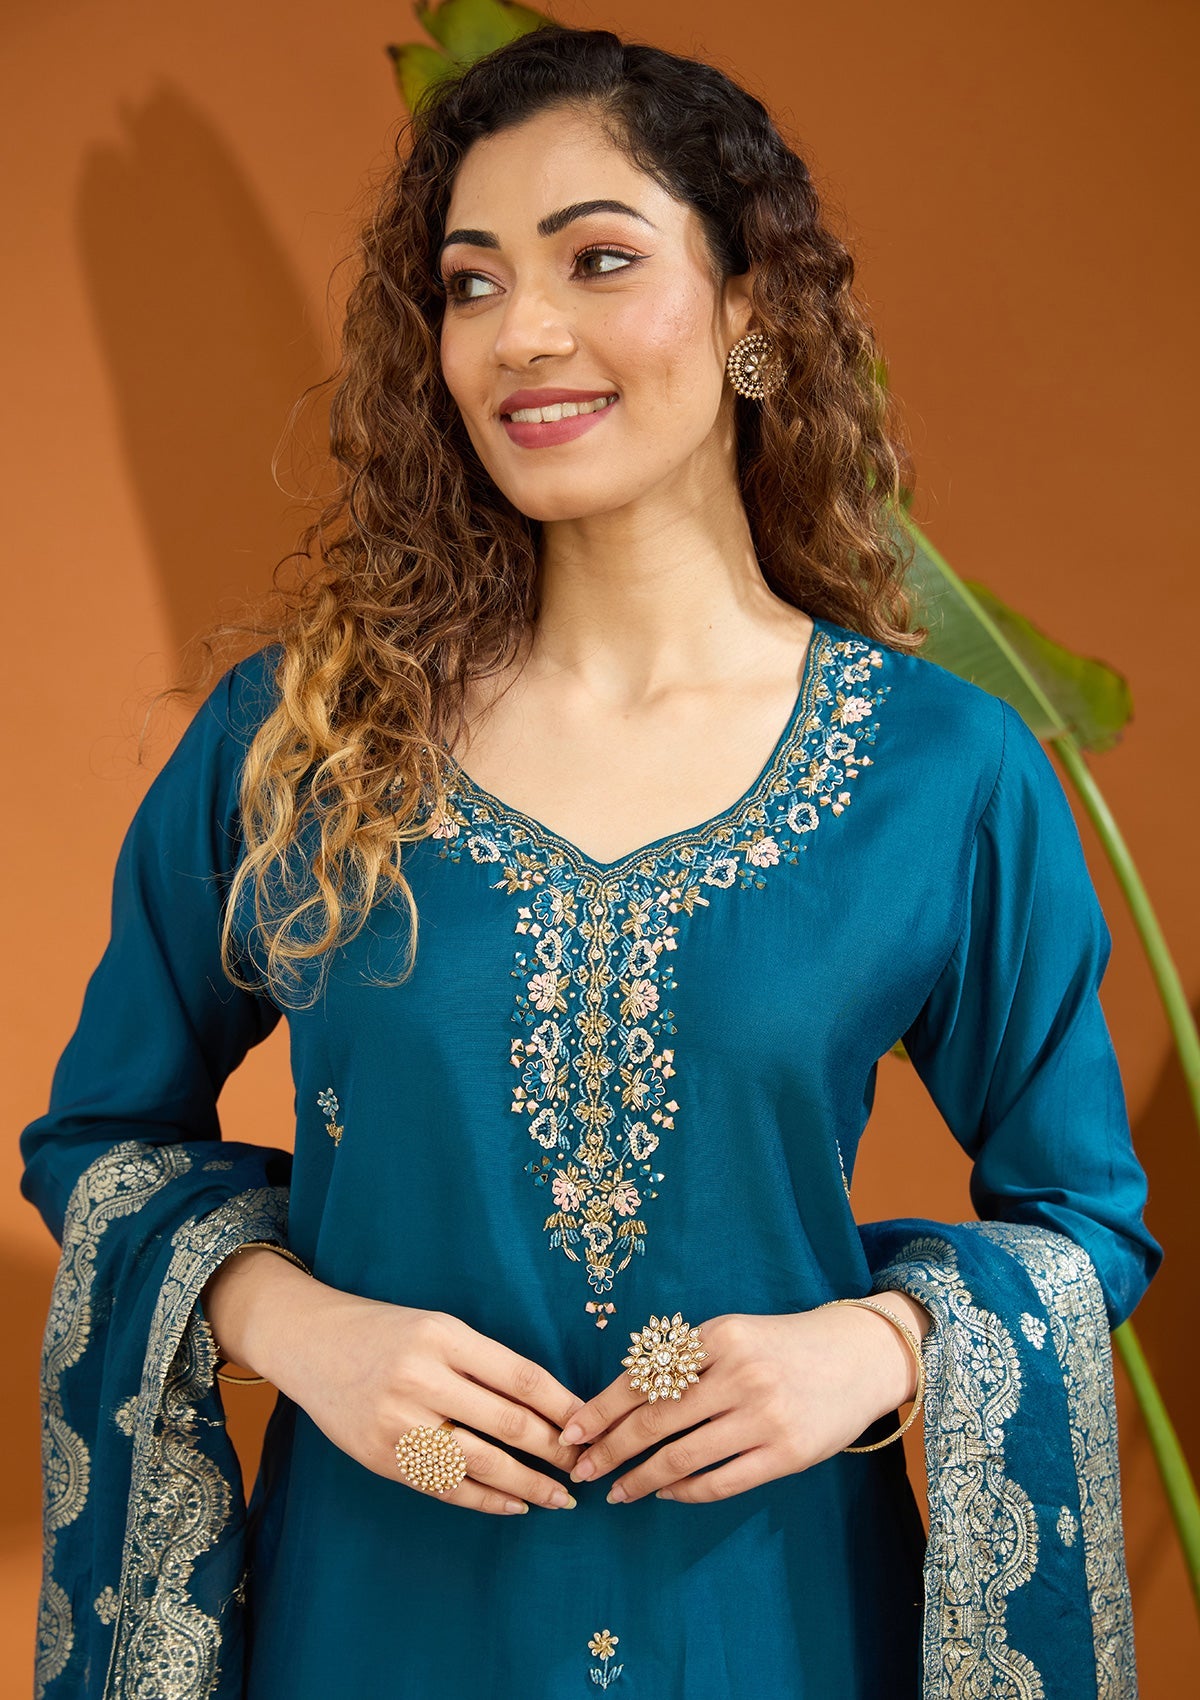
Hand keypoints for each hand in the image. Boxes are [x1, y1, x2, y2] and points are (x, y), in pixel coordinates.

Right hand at [206, 1251, 588, 1517]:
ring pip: (482, 1464)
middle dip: (555, 1450)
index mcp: (444, 1336)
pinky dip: (486, 1500)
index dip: (561, 1404)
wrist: (310, 1344)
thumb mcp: (437, 1327)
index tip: (589, 1423)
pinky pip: (446, 1487)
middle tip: (585, 1465)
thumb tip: (551, 1404)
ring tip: (560, 1496)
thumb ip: (485, 1361)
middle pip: (507, 1423)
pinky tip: (515, 1505)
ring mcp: (399, 1422)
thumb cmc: (385, 1332)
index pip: (520, 1375)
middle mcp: (422, 1378)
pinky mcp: (383, 1458)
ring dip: (529, 1485)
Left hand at [556, 1296, 928, 1505]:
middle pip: (655, 1422)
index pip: (643, 1379)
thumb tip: (621, 1402)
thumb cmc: (781, 1346)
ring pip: (682, 1458)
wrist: (858, 1356)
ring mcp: (765, 1417)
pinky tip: (665, 1493)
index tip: (571, 1432)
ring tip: (616, 1491)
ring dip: (641, 1480)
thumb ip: (685, 1361)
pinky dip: (685, 1492)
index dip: (600, 1410)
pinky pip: (722, 1482)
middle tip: (580, 1469)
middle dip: (609, 1450)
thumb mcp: (731, 1335)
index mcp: (718, 1338)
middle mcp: (739, 1375)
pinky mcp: (787, 1454)